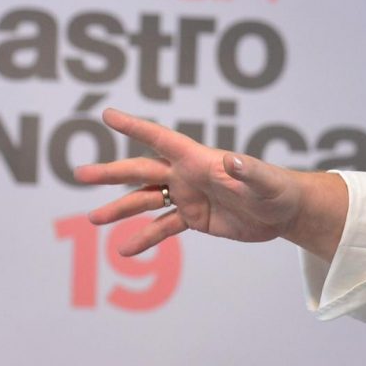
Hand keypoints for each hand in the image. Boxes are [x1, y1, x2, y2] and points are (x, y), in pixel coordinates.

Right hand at [75, 109, 345, 258]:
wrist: (284, 212)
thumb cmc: (276, 189)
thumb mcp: (264, 182)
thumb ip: (247, 172)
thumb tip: (233, 161)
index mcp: (199, 160)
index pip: (162, 139)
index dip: (136, 127)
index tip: (108, 115)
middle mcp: (188, 175)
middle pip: (143, 171)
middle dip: (112, 173)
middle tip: (80, 174)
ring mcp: (188, 196)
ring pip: (146, 200)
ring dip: (120, 209)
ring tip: (93, 219)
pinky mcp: (194, 218)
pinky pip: (164, 227)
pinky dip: (144, 238)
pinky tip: (124, 250)